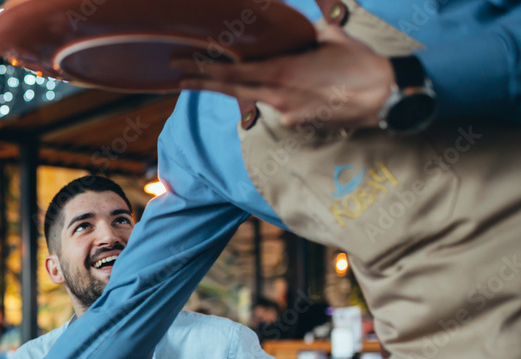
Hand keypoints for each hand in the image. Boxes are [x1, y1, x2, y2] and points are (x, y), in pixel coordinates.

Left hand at [174, 25, 393, 128]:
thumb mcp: (329, 36)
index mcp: (282, 72)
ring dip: (245, 85)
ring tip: (226, 76)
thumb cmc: (361, 62)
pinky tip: (300, 87)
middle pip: (232, 89)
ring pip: (258, 96)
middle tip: (177, 76)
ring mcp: (287, 113)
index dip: (204, 70)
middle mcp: (278, 96)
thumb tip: (292, 28)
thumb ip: (303, 33)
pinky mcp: (299, 124)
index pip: (233, 72)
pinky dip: (280, 94)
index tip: (181, 66)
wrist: (387, 96)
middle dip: (202, 81)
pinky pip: (281, 106)